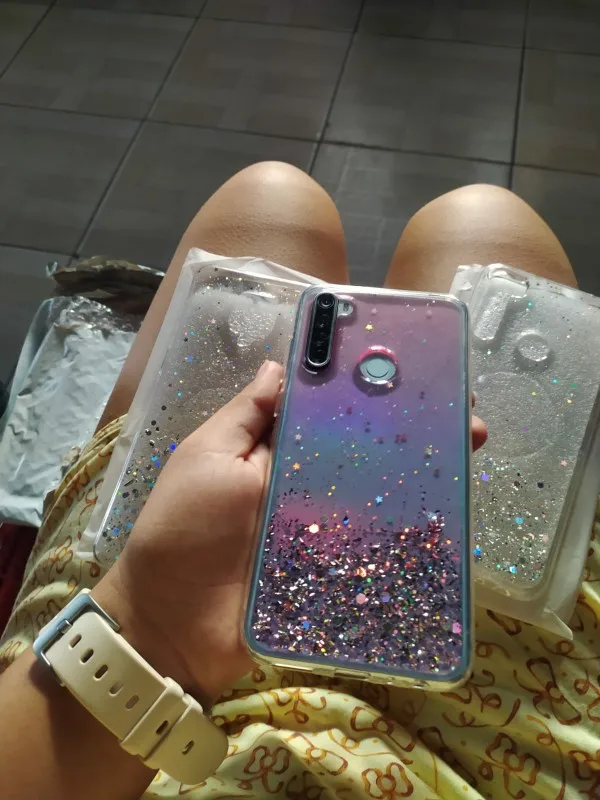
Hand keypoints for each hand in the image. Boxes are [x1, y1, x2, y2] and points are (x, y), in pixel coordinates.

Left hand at [93, 361, 486, 705]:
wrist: (173, 627)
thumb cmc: (184, 530)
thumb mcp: (208, 458)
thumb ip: (247, 415)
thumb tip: (279, 363)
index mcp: (275, 450)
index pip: (328, 410)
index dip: (367, 389)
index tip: (415, 369)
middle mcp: (306, 484)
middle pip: (366, 450)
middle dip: (412, 428)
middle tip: (464, 411)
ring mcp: (326, 529)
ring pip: (381, 494)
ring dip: (424, 473)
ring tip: (469, 448)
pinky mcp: (337, 571)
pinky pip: (379, 547)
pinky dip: (411, 532)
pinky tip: (451, 513)